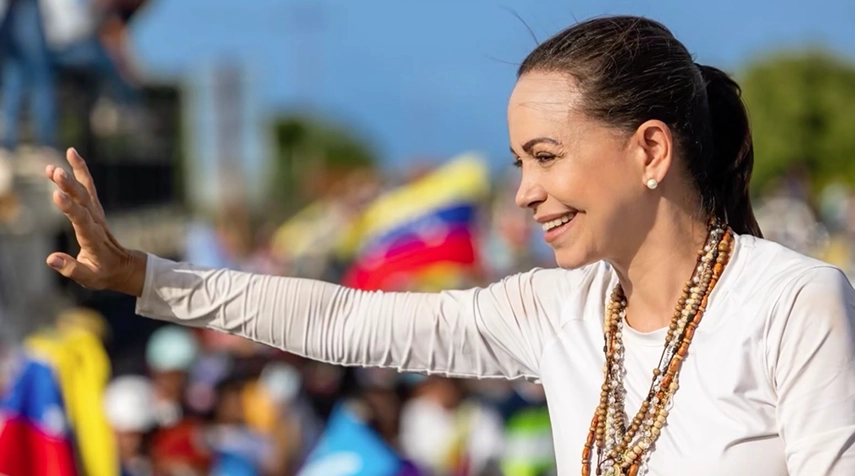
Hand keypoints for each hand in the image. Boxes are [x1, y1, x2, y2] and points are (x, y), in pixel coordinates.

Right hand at [45, 148, 146, 295]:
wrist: (122, 267)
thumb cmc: (103, 274)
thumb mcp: (88, 278)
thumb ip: (71, 268)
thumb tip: (51, 259)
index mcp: (93, 239)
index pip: (81, 220)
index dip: (69, 208)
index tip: (57, 194)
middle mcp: (96, 222)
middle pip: (83, 201)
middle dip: (69, 186)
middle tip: (55, 171)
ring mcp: (97, 214)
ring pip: (86, 190)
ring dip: (74, 173)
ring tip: (60, 159)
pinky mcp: (94, 208)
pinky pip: (88, 186)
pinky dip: (80, 170)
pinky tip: (71, 154)